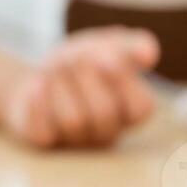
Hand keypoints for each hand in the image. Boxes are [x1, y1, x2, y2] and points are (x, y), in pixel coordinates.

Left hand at [3, 28, 160, 147]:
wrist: (37, 76)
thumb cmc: (81, 64)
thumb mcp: (106, 46)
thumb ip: (131, 45)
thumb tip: (149, 52)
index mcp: (129, 111)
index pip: (141, 107)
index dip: (122, 79)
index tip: (106, 53)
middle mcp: (107, 132)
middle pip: (103, 112)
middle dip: (84, 75)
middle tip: (73, 59)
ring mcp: (76, 141)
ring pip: (73, 121)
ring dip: (59, 84)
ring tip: (54, 71)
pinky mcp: (46, 141)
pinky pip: (44, 130)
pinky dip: (37, 100)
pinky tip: (36, 85)